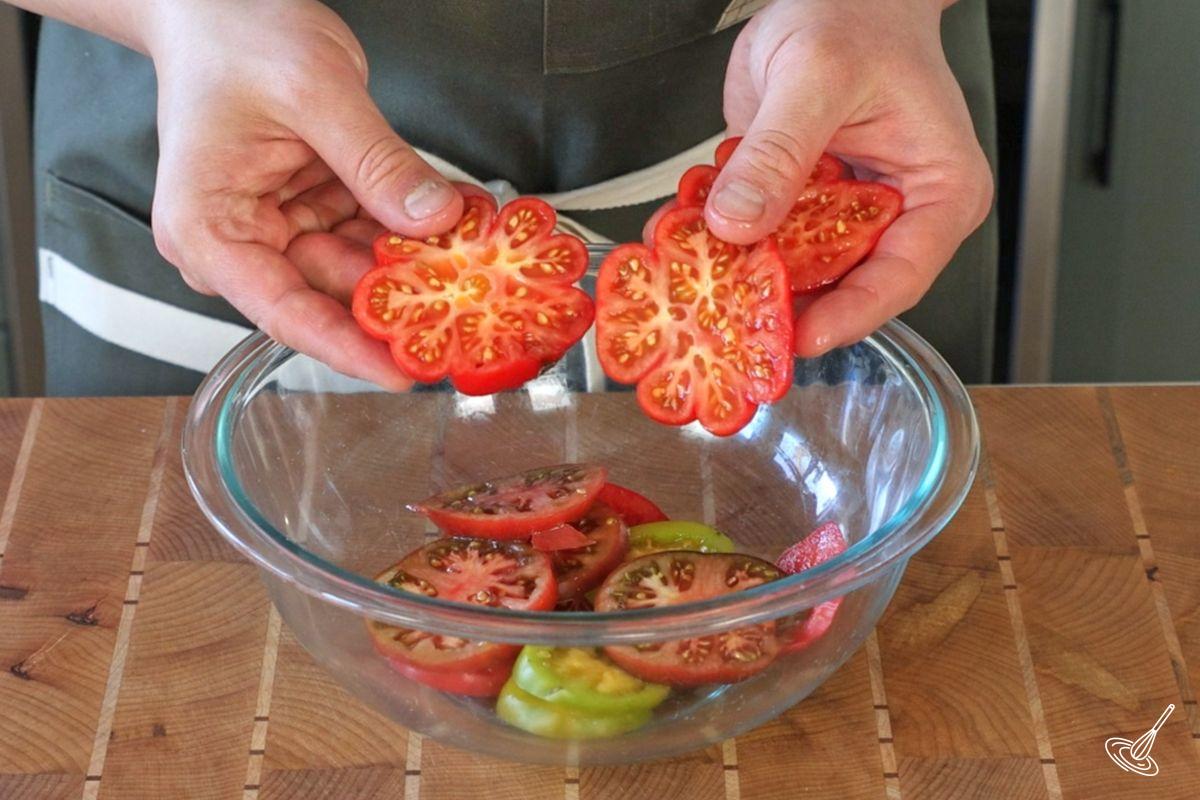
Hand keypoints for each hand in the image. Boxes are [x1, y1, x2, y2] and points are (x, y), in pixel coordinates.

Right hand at [146, 0, 461, 388]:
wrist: (220, 2)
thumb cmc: (233, 35)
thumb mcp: (314, 92)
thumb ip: (377, 162)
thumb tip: (431, 220)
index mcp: (209, 228)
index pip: (285, 313)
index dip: (347, 348)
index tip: (402, 373)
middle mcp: (241, 240)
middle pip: (330, 294)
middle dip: (402, 298)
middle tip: (468, 308)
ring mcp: (280, 226)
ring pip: (361, 268)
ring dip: (417, 263)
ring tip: (473, 256)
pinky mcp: (313, 209)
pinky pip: (370, 233)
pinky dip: (412, 228)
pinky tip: (456, 221)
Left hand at [710, 0, 992, 355]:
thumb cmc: (856, 16)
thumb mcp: (816, 77)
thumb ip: (779, 152)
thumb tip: (740, 223)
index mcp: (936, 193)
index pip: (900, 276)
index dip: (850, 315)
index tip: (802, 336)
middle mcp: (894, 215)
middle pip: (845, 287)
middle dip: (787, 307)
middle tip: (737, 327)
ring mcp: (842, 215)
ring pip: (796, 272)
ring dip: (746, 279)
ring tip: (702, 291)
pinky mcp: (797, 205)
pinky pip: (763, 239)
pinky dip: (726, 245)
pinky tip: (690, 246)